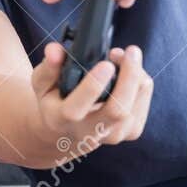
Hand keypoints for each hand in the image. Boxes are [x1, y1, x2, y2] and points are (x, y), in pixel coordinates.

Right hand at [28, 40, 152, 159]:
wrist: (67, 134)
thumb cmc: (55, 102)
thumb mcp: (42, 84)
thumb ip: (48, 66)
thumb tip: (54, 50)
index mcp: (62, 120)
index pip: (75, 109)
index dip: (92, 87)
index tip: (105, 64)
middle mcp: (89, 132)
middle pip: (117, 111)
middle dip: (129, 78)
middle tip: (130, 51)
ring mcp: (113, 135)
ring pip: (135, 104)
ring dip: (135, 74)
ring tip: (120, 56)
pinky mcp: (131, 132)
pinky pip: (144, 102)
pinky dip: (141, 82)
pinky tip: (129, 72)